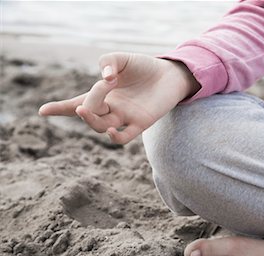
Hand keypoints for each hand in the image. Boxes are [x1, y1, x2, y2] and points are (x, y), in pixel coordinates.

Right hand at [39, 52, 199, 143]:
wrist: (170, 74)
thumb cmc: (144, 67)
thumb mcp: (122, 58)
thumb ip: (108, 62)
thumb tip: (106, 79)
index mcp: (102, 95)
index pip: (76, 103)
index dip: (59, 108)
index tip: (43, 112)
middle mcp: (111, 108)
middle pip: (88, 113)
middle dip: (87, 102)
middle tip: (105, 83)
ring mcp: (125, 117)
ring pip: (101, 126)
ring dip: (93, 118)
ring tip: (90, 105)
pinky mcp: (141, 123)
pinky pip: (125, 138)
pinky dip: (116, 138)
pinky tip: (113, 131)